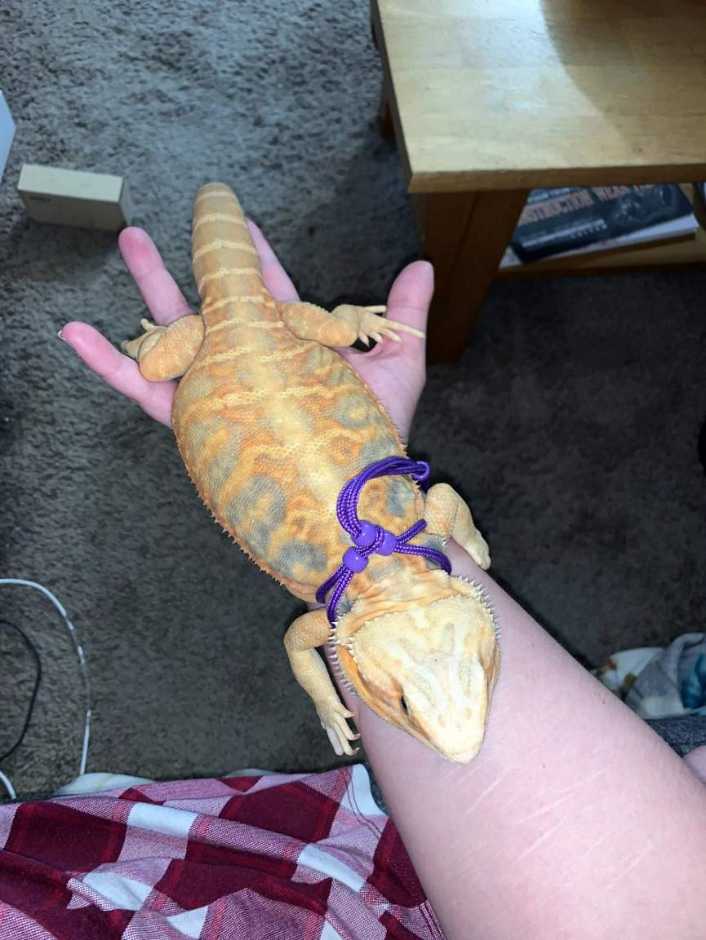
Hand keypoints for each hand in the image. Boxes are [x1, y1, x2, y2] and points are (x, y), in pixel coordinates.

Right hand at [60, 223, 433, 440]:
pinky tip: (78, 334)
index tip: (234, 217)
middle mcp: (251, 363)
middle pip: (209, 303)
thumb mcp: (398, 367)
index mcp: (291, 344)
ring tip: (128, 246)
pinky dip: (111, 364)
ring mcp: (222, 390)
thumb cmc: (375, 438)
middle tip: (156, 224)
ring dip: (149, 292)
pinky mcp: (199, 423)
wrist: (353, 499)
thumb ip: (402, 316)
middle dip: (185, 263)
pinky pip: (147, 391)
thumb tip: (423, 264)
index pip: (266, 288)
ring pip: (176, 334)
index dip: (249, 252)